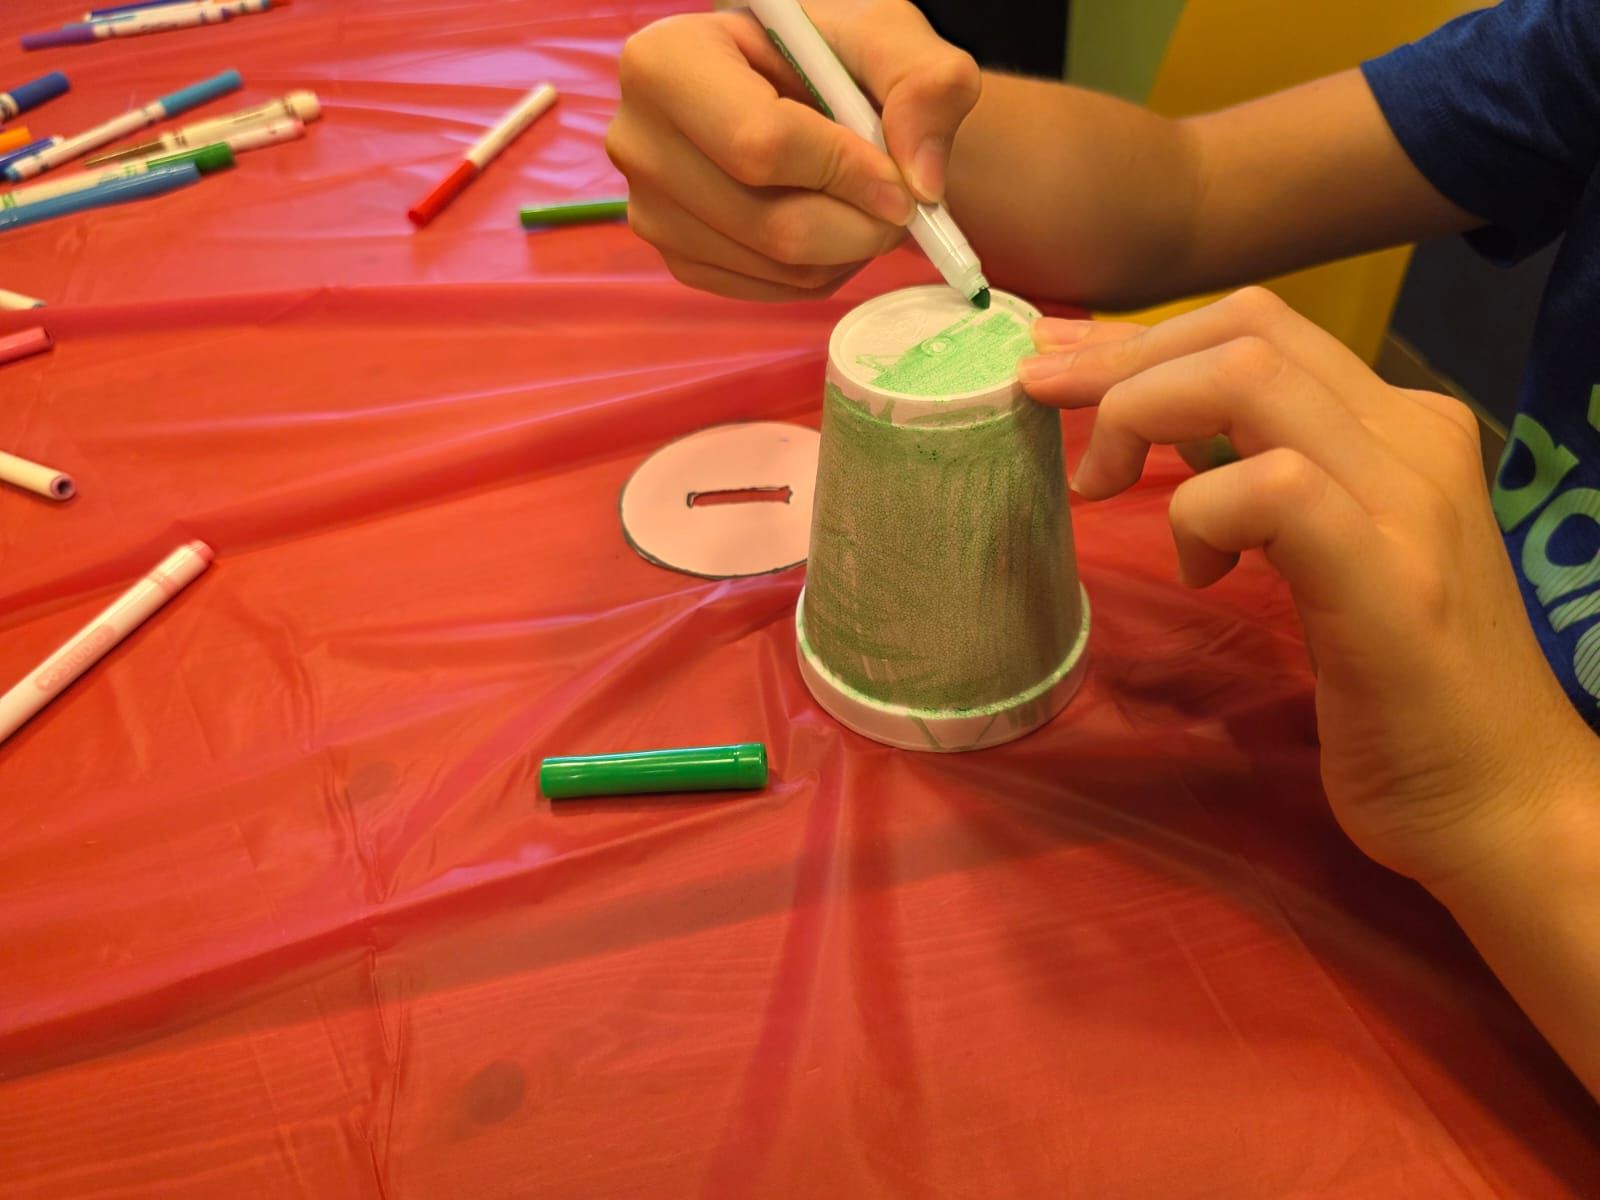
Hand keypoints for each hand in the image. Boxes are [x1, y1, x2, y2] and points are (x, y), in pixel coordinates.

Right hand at [605, 1, 979, 300]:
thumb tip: (920, 182)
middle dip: (858, 226)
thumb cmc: (832, 58)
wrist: (803, 95)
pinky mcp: (677, 258)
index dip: (847, 174)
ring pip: (774, 266)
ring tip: (865, 206)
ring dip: (845, 251)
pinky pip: (765, 290)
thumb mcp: (887, 38)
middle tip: (900, 208)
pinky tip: (830, 227)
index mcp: (667, 59)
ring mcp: (651, 210)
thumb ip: (927, 84)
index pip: (761, 145)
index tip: (903, 183)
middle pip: (769, 223)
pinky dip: (818, 272)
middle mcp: (638, 139)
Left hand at [1018, 288, 1599, 889]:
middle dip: (1120, 357)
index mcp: (1400, 427)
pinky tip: (1198, 574)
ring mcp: (1408, 503)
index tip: (1059, 366)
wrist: (1501, 802)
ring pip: (1251, 378)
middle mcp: (1413, 439)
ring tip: (1100, 485)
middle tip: (1041, 401)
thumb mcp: (1331, 553)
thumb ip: (1272, 484)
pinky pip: (1272, 487)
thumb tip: (1159, 433)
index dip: (1144, 338)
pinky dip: (1198, 513)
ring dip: (1140, 413)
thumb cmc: (1402, 691)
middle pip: (1248, 329)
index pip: (1261, 330)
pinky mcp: (1388, 580)